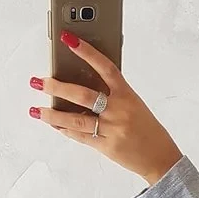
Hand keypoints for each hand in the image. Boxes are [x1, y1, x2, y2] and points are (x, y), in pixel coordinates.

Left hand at [29, 32, 182, 186]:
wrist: (161, 158)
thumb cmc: (148, 130)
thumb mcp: (134, 106)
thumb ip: (113, 95)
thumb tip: (83, 83)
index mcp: (127, 95)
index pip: (105, 67)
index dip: (87, 51)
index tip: (67, 39)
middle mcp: (119, 111)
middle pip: (83, 95)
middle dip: (57, 87)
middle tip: (39, 82)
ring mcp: (112, 130)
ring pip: (76, 119)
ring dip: (53, 114)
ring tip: (37, 110)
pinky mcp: (107, 147)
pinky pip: (81, 137)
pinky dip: (66, 130)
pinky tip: (55, 124)